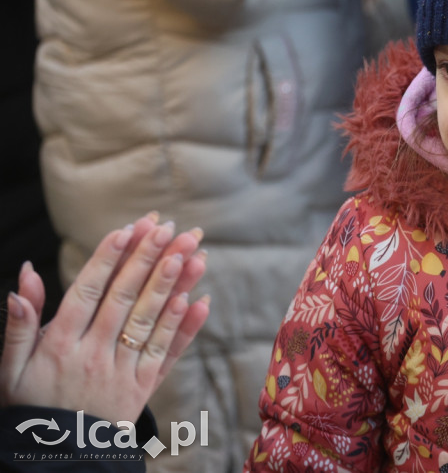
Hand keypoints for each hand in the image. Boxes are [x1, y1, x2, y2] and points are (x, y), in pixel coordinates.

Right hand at [0, 213, 209, 423]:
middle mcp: (93, 353)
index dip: (108, 259)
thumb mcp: (11, 368)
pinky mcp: (143, 387)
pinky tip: (198, 300)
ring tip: (190, 253)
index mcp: (59, 344)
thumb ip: (18, 324)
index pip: (88, 292)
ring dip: (171, 284)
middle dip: (147, 259)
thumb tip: (23, 279)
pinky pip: (166, 352)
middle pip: (124, 298)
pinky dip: (182, 326)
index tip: (126, 229)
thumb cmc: (31, 406)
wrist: (56, 458)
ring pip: (149, 320)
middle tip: (168, 227)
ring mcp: (121, 370)